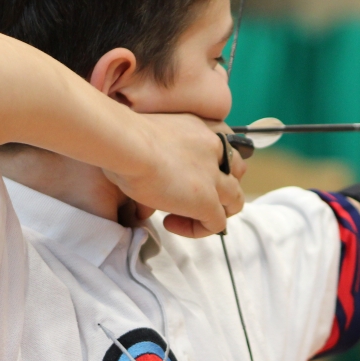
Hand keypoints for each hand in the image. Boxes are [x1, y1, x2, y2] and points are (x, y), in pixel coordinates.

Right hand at [103, 114, 245, 238]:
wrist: (127, 144)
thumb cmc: (122, 138)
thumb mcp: (145, 143)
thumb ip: (151, 164)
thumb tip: (143, 191)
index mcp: (200, 130)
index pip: (221, 149)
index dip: (209, 168)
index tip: (183, 178)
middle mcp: (214, 149)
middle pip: (237, 172)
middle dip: (220, 189)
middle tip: (191, 199)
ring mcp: (214, 177)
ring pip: (235, 201)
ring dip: (213, 212)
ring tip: (182, 216)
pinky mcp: (207, 201)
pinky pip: (217, 225)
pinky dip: (198, 230)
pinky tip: (170, 224)